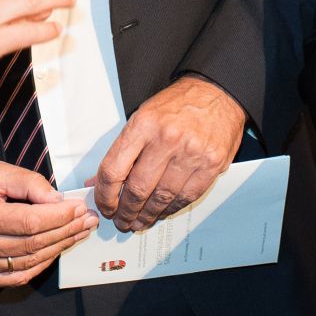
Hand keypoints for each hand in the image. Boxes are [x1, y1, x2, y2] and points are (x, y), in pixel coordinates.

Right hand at [0, 160, 97, 287]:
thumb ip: (29, 183)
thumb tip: (59, 201)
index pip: (31, 222)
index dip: (60, 217)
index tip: (79, 208)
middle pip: (33, 244)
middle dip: (66, 232)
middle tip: (87, 221)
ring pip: (28, 263)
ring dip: (58, 249)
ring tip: (77, 234)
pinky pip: (16, 277)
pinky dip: (39, 265)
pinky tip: (54, 250)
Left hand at [92, 76, 245, 231]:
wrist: (217, 93)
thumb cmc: (177, 106)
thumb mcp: (142, 117)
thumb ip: (122, 151)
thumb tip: (98, 182)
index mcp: (143, 125)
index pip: (113, 170)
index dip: (104, 195)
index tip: (104, 206)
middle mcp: (167, 139)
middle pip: (137, 189)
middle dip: (125, 212)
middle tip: (121, 221)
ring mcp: (191, 154)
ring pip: (162, 198)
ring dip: (147, 216)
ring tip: (139, 222)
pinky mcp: (212, 165)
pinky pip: (185, 197)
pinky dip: (170, 209)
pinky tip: (162, 212)